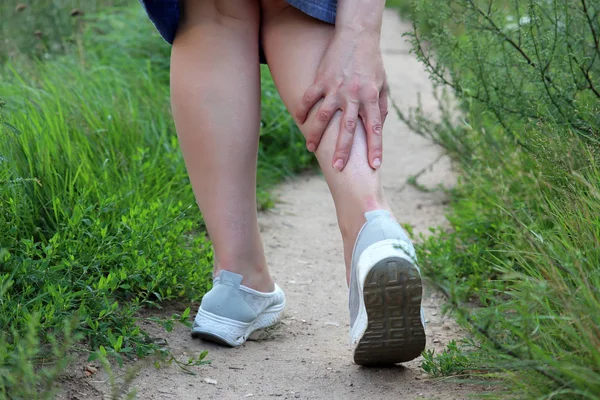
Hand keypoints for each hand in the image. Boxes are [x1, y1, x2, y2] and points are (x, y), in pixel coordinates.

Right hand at [295, 30, 387, 170]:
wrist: (358, 36)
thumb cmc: (372, 63)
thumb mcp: (383, 85)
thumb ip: (381, 107)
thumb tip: (378, 128)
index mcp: (371, 98)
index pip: (375, 128)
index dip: (375, 147)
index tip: (374, 165)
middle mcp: (353, 95)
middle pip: (347, 128)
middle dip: (343, 149)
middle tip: (338, 167)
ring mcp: (335, 88)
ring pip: (323, 116)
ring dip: (316, 134)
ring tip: (311, 148)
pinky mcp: (322, 79)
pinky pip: (309, 98)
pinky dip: (302, 110)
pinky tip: (299, 121)